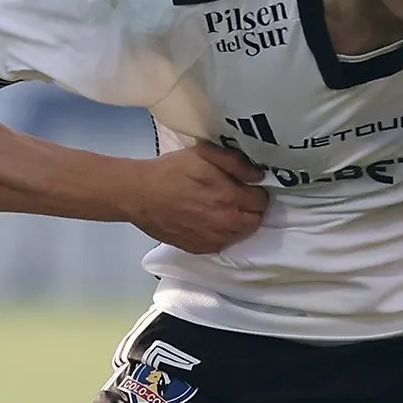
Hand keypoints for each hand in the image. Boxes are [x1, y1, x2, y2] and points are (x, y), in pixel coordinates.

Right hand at [127, 143, 268, 253]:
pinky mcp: (198, 248)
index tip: (246, 187)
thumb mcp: (205, 154)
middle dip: (250, 210)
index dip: (255, 192)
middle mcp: (225, 223)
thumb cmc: (172, 171)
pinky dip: (221, 234)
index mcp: (230, 198)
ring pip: (239, 235)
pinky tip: (208, 222)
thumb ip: (236, 163)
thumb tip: (258, 176)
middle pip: (255, 222)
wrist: (140, 194)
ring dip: (237, 223)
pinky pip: (221, 244)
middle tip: (236, 198)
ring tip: (222, 210)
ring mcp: (212, 239)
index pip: (262, 201)